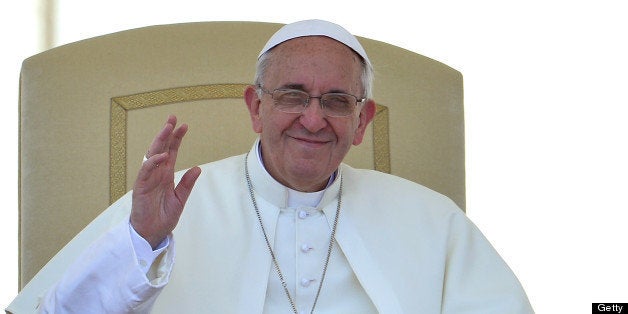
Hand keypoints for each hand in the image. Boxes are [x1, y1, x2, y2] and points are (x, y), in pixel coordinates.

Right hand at [130, 115, 201, 248]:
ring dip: (159, 142)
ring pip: (152, 155)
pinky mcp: (140, 187)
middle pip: (161, 148)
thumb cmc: (163, 217)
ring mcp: (147, 179)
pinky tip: (162, 155)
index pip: (171, 152)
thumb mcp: (180, 199)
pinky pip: (146, 171)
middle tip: (173, 118)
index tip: (184, 125)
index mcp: (166, 175)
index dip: (176, 139)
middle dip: (166, 133)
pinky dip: (153, 163)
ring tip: (167, 129)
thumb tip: (198, 168)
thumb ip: (187, 184)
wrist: (152, 233)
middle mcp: (156, 173)